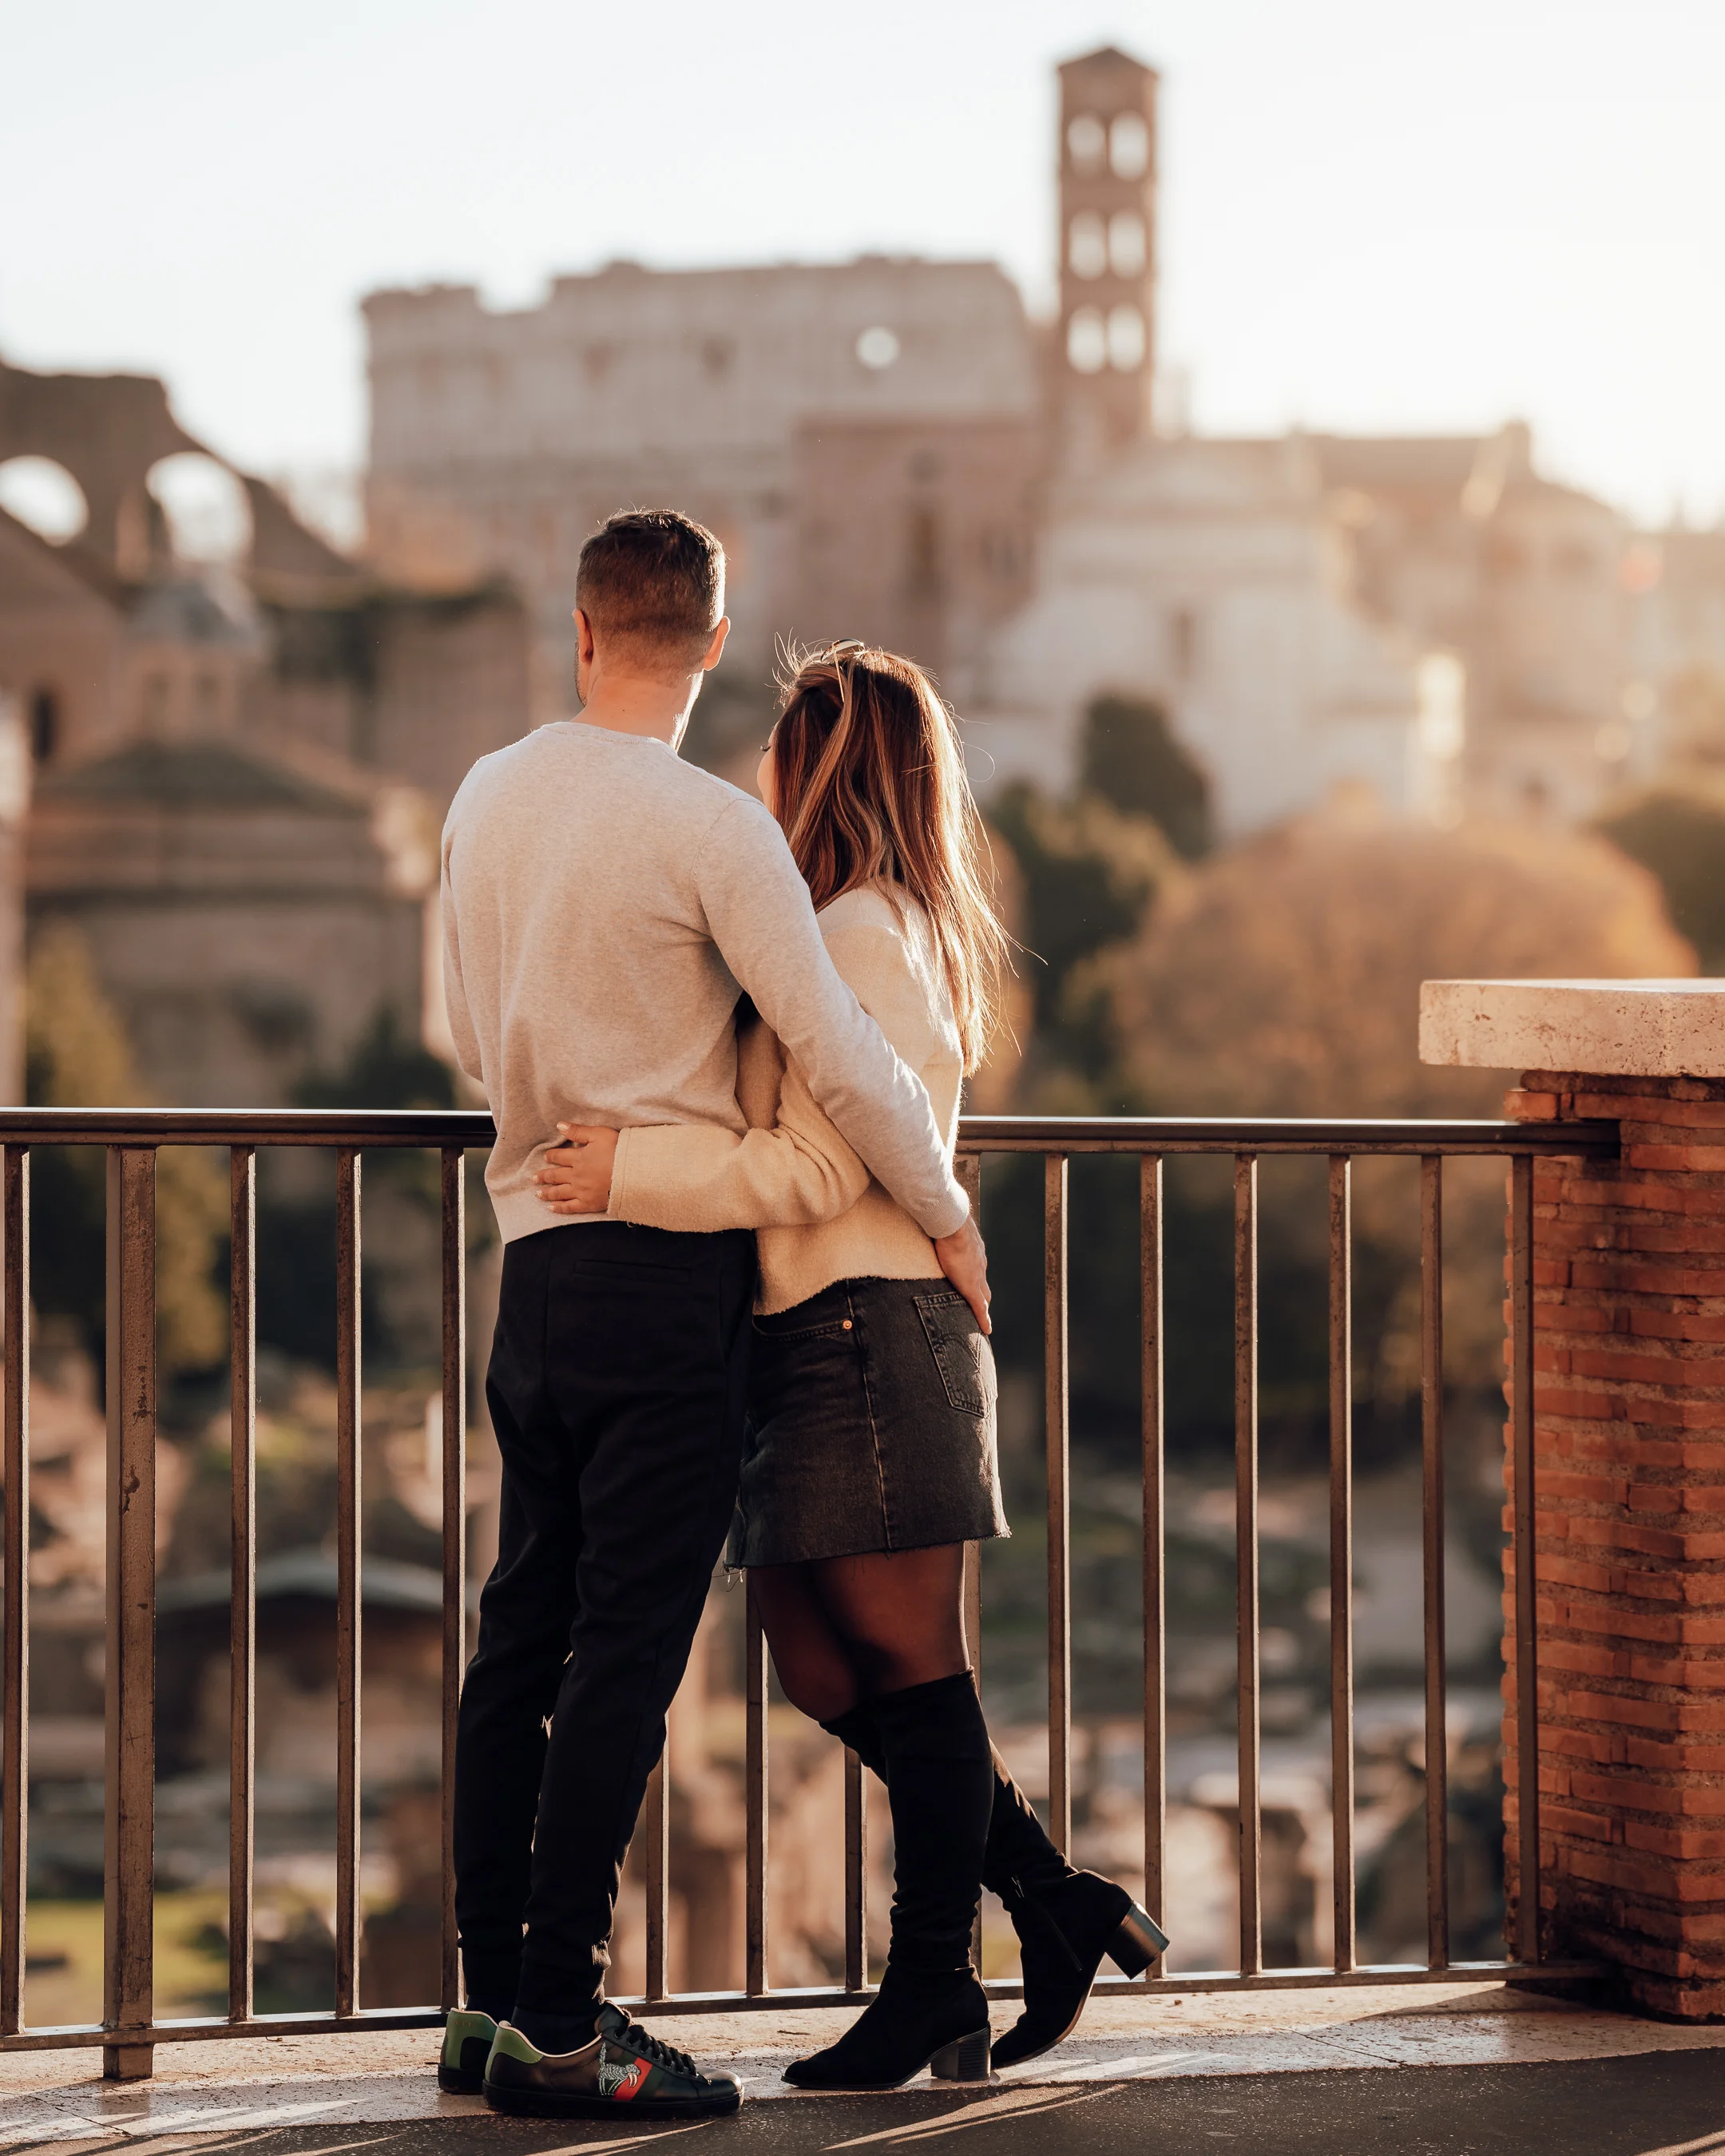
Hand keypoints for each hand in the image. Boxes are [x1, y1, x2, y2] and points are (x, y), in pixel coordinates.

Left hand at [533, 1124, 618, 1213]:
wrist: (633, 1174)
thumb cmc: (619, 1151)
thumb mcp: (600, 1134)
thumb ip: (579, 1131)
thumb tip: (559, 1125)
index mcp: (579, 1158)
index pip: (560, 1156)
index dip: (552, 1156)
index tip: (545, 1157)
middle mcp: (576, 1175)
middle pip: (556, 1175)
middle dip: (544, 1176)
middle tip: (534, 1178)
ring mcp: (581, 1191)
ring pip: (559, 1192)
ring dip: (547, 1192)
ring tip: (537, 1193)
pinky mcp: (588, 1203)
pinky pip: (570, 1207)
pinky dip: (559, 1207)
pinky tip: (551, 1208)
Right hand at [933, 1213, 991, 1335]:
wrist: (952, 1225)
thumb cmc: (944, 1222)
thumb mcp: (941, 1229)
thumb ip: (936, 1231)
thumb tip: (924, 1222)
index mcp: (972, 1251)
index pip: (977, 1270)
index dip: (975, 1280)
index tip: (974, 1288)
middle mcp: (979, 1264)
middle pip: (984, 1286)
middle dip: (982, 1297)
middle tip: (980, 1309)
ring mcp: (977, 1276)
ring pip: (984, 1297)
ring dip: (982, 1308)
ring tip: (980, 1320)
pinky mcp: (972, 1287)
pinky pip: (980, 1308)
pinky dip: (983, 1320)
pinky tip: (986, 1330)